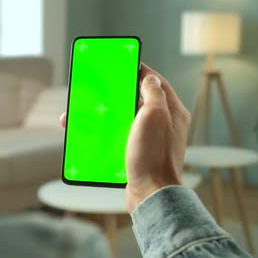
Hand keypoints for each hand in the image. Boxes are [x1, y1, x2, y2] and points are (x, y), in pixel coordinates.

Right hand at [59, 63, 190, 213]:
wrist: (150, 194)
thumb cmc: (154, 155)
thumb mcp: (154, 116)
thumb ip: (153, 93)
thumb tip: (150, 78)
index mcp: (171, 111)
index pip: (156, 82)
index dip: (139, 70)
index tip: (122, 62)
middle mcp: (163, 124)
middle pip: (137, 100)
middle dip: (116, 94)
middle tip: (99, 89)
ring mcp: (150, 140)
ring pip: (125, 120)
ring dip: (105, 115)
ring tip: (85, 115)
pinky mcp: (138, 154)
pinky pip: (119, 137)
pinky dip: (105, 134)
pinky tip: (91, 135)